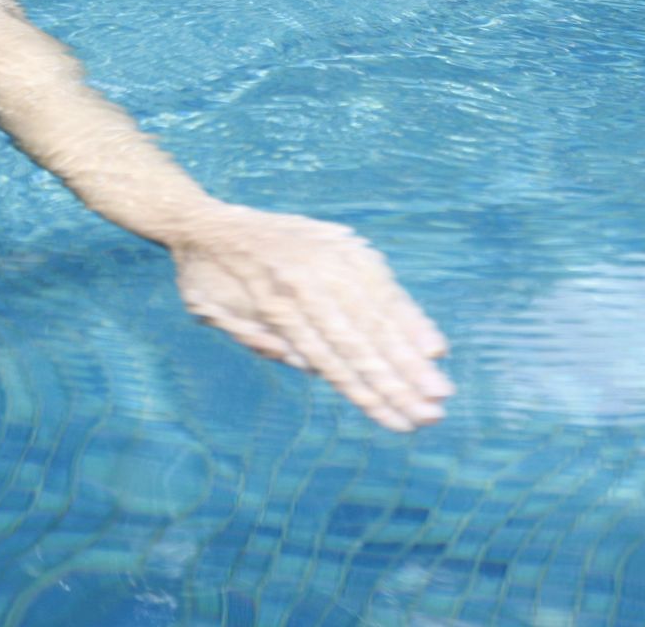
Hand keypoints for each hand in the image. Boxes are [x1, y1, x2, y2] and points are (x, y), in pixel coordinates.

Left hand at [169, 205, 451, 431]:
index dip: (369, 395)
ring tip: (440, 389)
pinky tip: (431, 343)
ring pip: (377, 313)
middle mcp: (305, 280)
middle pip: (361, 340)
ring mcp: (327, 257)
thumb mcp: (219, 319)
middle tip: (433, 415)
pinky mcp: (341, 243)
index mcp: (273, 305)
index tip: (400, 423)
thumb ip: (267, 343)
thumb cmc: (208, 281)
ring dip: (412, 356)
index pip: (331, 361)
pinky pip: (381, 282)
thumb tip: (320, 370)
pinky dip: (408, 314)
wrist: (203, 221)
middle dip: (400, 382)